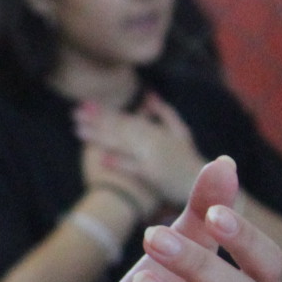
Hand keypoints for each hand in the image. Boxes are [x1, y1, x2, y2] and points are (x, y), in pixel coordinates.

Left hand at [76, 95, 204, 208]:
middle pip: (121, 128)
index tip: (85, 105)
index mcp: (158, 131)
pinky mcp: (155, 174)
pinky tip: (102, 158)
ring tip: (78, 130)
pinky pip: (135, 167)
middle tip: (74, 114)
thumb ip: (166, 115)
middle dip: (96, 120)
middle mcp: (154, 140)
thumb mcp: (180, 134)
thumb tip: (150, 96)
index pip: (126, 119)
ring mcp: (154, 156)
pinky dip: (119, 162)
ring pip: (123, 142)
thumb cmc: (189, 160)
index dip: (105, 111)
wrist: (207, 185)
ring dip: (100, 136)